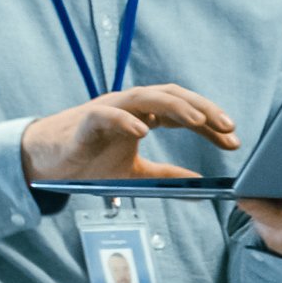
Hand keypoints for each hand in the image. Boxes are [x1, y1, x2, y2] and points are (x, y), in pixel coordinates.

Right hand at [21, 84, 238, 181]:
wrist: (47, 163)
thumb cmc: (90, 161)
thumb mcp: (135, 173)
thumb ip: (166, 175)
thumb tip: (198, 185)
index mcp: (144, 116)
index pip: (184, 111)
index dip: (210, 123)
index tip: (234, 140)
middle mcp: (130, 106)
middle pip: (172, 96)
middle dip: (202, 109)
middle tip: (228, 126)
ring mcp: (109, 109)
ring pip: (146, 97)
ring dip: (174, 107)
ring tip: (197, 120)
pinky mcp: (87, 120)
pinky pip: (108, 114)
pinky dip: (126, 120)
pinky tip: (143, 131)